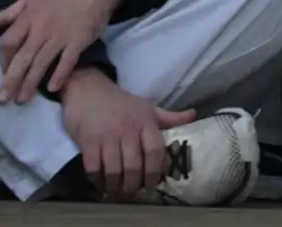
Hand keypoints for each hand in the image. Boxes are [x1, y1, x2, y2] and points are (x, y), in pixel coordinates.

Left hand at [0, 0, 122, 103]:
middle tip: (3, 99)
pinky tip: (52, 88)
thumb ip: (6, 14)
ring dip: (31, 83)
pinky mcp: (79, 41)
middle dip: (12, 79)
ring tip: (21, 100)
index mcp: (28, 17)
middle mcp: (42, 29)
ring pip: (42, 63)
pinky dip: (60, 75)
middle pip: (23, 57)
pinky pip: (67, 61)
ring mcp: (61, 36)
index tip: (0, 74)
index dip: (4, 60)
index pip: (9, 42)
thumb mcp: (29, 0)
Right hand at [59, 70, 192, 200]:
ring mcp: (107, 136)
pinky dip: (97, 179)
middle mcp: (128, 130)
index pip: (155, 150)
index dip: (155, 170)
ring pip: (114, 170)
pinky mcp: (87, 141)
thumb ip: (169, 117)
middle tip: (132, 192)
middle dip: (134, 184)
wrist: (88, 90)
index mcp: (145, 122)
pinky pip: (93, 167)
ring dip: (115, 185)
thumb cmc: (121, 102)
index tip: (152, 183)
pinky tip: (100, 182)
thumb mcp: (147, 107)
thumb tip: (193, 115)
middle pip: (135, 165)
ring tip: (117, 191)